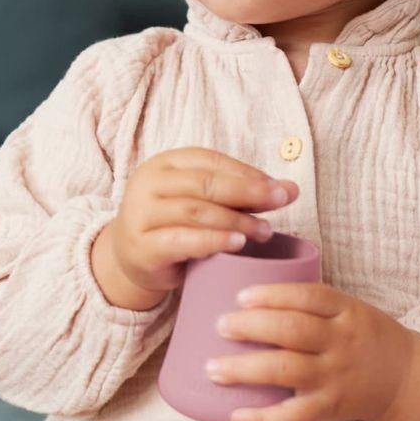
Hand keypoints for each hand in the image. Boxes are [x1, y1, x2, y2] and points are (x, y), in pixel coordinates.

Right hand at [108, 147, 298, 294]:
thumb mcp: (201, 201)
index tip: (281, 187)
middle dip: (248, 192)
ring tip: (264, 231)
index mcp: (165, 163)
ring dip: (235, 220)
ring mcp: (141, 214)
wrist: (129, 258)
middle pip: (205, 183)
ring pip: (195, 211)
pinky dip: (212, 241)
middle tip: (281, 201)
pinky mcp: (142, 247)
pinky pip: (181, 240)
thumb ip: (240, 193)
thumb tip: (290, 188)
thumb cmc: (174, 224)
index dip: (248, 172)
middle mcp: (149, 183)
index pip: (212, 161)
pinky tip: (237, 244)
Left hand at [205, 281, 414, 420]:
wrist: (404, 377)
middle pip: (293, 330)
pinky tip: (236, 415)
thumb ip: (308, 300)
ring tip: (213, 368)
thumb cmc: (363, 334)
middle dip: (252, 327)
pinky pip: (294, 416)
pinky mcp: (330, 408)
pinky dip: (263, 418)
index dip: (273, 294)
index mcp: (344, 310)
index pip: (308, 296)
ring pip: (287, 371)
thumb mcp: (347, 306)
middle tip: (220, 325)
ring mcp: (335, 376)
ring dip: (246, 370)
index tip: (240, 295)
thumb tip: (249, 288)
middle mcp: (340, 341)